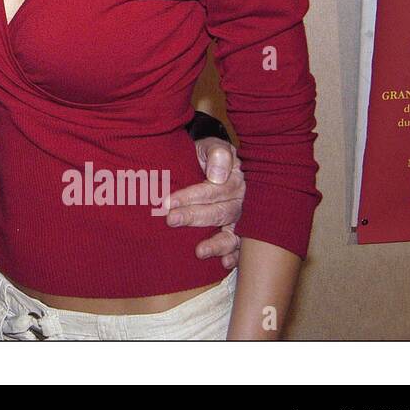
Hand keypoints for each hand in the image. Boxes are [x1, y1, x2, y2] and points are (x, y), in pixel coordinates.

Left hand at [166, 135, 244, 267]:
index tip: (168, 202)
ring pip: (233, 234)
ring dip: (217, 244)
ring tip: (199, 252)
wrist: (207, 164)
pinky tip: (224, 264)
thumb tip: (217, 175)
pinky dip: (234, 257)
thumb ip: (216, 153)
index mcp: (234, 177)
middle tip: (170, 220)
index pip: (214, 189)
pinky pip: (240, 248)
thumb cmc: (206, 156)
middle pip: (220, 212)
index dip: (191, 196)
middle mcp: (241, 200)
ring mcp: (241, 219)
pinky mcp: (239, 234)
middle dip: (194, 217)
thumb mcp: (210, 146)